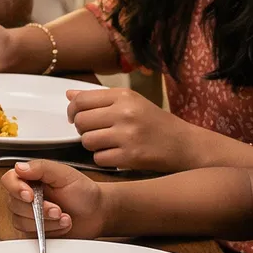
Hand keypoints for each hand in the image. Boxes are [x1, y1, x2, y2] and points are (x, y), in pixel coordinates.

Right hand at [0, 160, 105, 238]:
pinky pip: (30, 234)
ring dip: (46, 222)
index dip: (16, 189)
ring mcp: (28, 215)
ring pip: (21, 221)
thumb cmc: (83, 192)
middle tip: (58, 209)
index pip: (9, 180)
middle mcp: (25, 196)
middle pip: (14, 204)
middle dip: (39, 210)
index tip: (30, 196)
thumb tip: (19, 167)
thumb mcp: (65, 174)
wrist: (96, 213)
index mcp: (30, 178)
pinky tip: (62, 225)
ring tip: (64, 217)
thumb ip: (41, 167)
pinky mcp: (33, 231)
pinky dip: (49, 231)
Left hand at [67, 87, 208, 171]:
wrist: (184, 144)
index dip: (72, 110)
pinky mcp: (130, 156)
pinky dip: (104, 159)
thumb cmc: (155, 122)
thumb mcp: (131, 102)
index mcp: (124, 96)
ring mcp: (127, 135)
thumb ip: (100, 98)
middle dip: (82, 129)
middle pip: (80, 121)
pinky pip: (99, 159)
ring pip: (87, 141)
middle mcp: (125, 113)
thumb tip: (69, 94)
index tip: (74, 117)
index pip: (81, 100)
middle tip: (95, 132)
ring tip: (107, 143)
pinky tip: (116, 154)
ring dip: (92, 145)